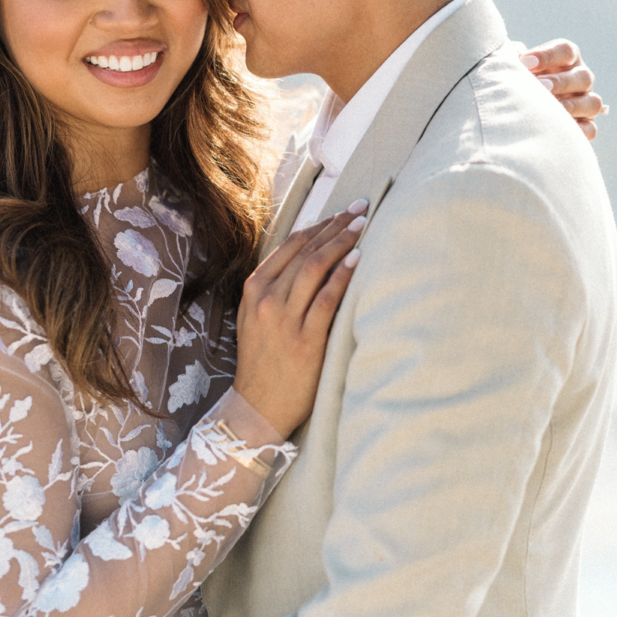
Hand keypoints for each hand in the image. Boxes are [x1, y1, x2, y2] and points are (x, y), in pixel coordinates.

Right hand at [233, 208, 363, 435]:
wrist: (257, 408)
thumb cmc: (263, 363)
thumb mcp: (255, 318)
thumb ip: (275, 289)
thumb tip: (310, 257)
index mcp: (254, 290)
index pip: (290, 246)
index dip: (318, 225)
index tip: (340, 212)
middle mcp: (266, 300)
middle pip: (306, 251)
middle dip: (335, 226)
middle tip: (360, 209)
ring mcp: (285, 320)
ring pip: (315, 268)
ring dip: (341, 242)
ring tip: (362, 226)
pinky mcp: (305, 340)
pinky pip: (327, 299)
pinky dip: (343, 276)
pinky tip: (358, 259)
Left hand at [521, 40, 605, 140]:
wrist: (518, 111)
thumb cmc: (516, 82)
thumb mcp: (515, 68)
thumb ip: (513, 60)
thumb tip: (508, 57)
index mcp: (566, 59)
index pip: (565, 50)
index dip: (547, 55)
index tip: (525, 62)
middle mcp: (580, 78)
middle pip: (583, 76)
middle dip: (560, 81)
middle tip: (539, 86)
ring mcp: (586, 103)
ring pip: (593, 102)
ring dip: (571, 106)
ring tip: (547, 109)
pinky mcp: (587, 126)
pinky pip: (590, 129)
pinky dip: (577, 130)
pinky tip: (556, 129)